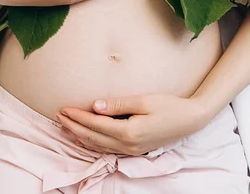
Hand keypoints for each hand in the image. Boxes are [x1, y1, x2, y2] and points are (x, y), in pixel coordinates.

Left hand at [56, 95, 211, 154]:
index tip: (63, 109)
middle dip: (73, 127)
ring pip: (98, 146)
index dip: (77, 117)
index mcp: (129, 131)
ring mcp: (131, 150)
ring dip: (79, 136)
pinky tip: (85, 139)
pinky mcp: (135, 149)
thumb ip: (118, 104)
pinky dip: (92, 144)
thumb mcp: (144, 100)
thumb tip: (95, 106)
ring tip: (65, 127)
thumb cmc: (170, 106)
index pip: (95, 124)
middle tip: (58, 117)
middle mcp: (127, 145)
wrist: (191, 119)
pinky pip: (107, 149)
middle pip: (92, 137)